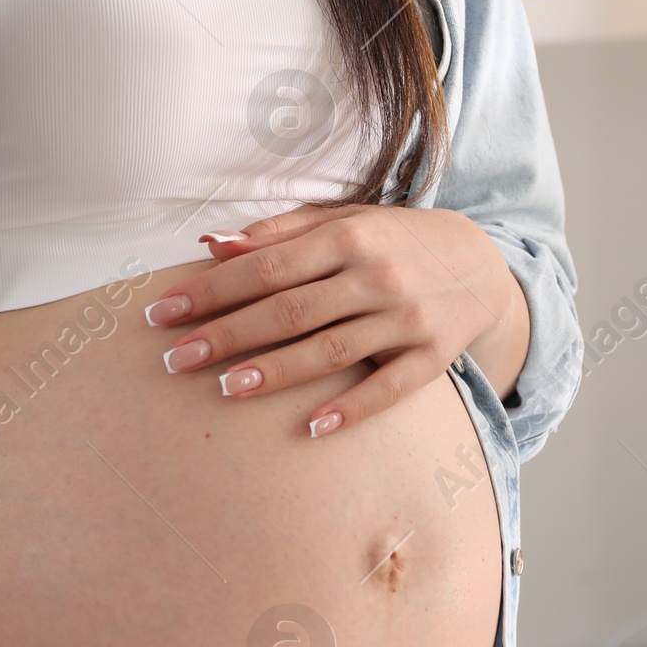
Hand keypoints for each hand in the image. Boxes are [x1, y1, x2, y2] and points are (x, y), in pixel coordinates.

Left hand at [144, 202, 531, 434]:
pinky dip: (351, 408)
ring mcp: (406, 318)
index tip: (164, 310)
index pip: (265, 266)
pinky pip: (388, 388)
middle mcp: (376, 275)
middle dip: (225, 334)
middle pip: (288, 310)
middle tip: (173, 358)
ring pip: (331, 350)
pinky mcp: (433, 356)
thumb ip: (279, 232)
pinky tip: (312, 427)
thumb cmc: (394, 240)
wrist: (482, 263)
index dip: (211, 290)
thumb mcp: (343, 220)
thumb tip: (212, 243)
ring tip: (223, 388)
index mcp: (347, 236)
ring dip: (275, 371)